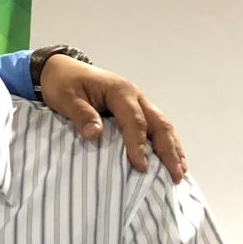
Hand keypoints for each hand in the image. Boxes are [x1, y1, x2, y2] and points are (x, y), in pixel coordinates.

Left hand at [38, 54, 186, 181]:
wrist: (62, 69)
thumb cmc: (63, 84)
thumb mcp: (66, 98)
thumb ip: (81, 115)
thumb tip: (95, 135)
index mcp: (120, 91)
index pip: (135, 121)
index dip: (138, 144)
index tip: (141, 167)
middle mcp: (135, 95)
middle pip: (158, 123)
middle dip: (168, 150)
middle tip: (175, 175)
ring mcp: (138, 102)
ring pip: (162, 125)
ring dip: (173, 148)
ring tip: (180, 172)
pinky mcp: (136, 109)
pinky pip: (155, 126)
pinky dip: (166, 143)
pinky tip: (172, 159)